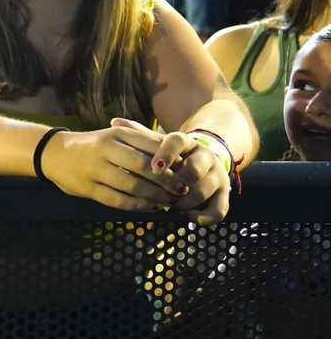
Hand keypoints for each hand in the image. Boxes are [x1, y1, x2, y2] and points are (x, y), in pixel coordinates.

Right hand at [39, 126, 185, 212]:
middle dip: (167, 181)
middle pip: (144, 166)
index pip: (152, 146)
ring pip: (132, 185)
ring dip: (155, 196)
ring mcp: (95, 169)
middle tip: (183, 190)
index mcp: (116, 133)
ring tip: (170, 202)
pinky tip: (150, 208)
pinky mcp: (87, 187)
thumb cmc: (94, 145)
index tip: (186, 171)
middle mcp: (106, 149)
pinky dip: (137, 206)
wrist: (54, 153)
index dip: (172, 161)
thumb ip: (143, 143)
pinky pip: (117, 200)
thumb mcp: (116, 136)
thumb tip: (177, 157)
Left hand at [110, 118, 231, 224]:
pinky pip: (219, 210)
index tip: (153, 168)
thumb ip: (138, 135)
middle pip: (193, 170)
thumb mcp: (156, 144)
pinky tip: (187, 217)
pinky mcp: (224, 194)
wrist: (202, 162)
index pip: (177, 142)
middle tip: (159, 194)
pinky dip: (203, 217)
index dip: (166, 154)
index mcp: (185, 142)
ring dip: (184, 202)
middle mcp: (205, 156)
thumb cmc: (171, 156)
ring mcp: (217, 175)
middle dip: (174, 185)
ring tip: (168, 206)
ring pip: (203, 190)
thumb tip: (114, 121)